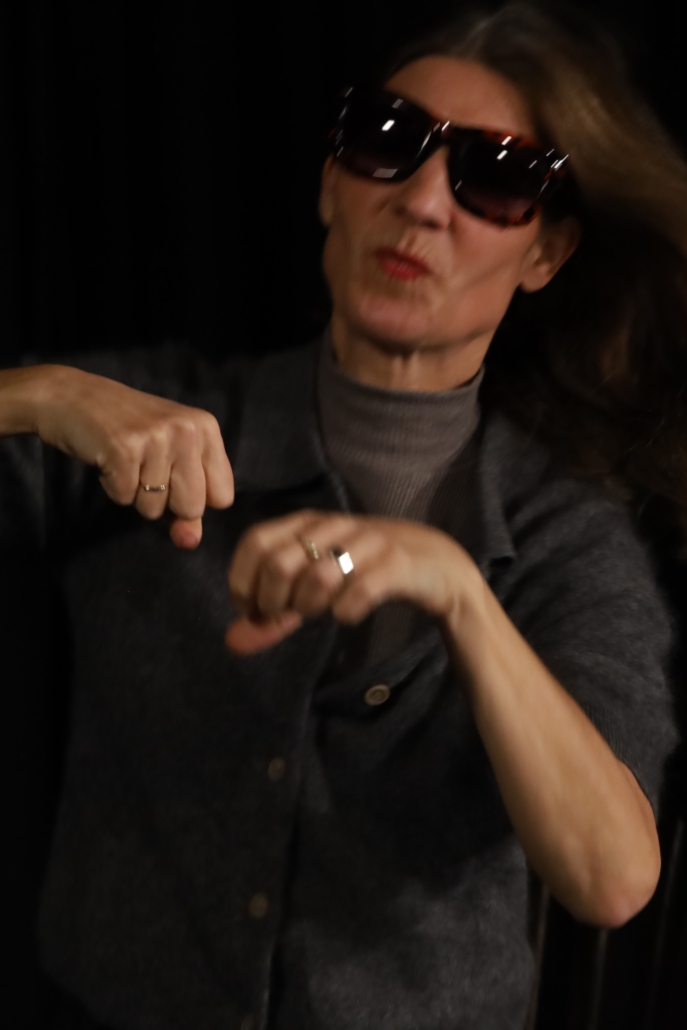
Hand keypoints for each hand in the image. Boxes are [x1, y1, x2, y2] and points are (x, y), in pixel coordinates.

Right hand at [14, 365, 233, 547]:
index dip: (194, 499)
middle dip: (164, 502)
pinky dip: (112, 487)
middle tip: (145, 468)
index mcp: (207, 429)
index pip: (222, 497)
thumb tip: (190, 543)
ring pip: (154, 508)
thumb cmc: (128, 432)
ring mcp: (156, 438)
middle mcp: (187, 430)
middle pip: (191, 508)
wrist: (73, 398)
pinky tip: (108, 459)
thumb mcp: (169, 462)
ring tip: (126, 459)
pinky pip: (124, 497)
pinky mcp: (124, 448)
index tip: (174, 476)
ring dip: (134, 493)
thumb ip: (186, 506)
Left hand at [225, 508, 475, 653]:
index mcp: (308, 523)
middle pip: (280, 563)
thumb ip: (274, 614)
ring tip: (319, 614)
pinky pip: (359, 591)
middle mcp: (334, 525)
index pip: (255, 542)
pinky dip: (346, 612)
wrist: (436, 565)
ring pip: (318, 576)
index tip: (253, 610)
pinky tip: (349, 615)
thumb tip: (232, 641)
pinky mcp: (397, 563)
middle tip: (288, 616)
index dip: (243, 582)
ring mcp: (367, 541)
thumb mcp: (314, 589)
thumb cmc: (365, 572)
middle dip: (274, 602)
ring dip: (310, 607)